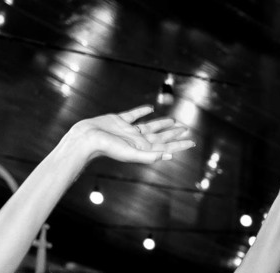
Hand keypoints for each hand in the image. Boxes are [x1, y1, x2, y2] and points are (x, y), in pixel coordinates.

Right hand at [67, 107, 193, 163]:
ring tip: (174, 121)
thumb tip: (170, 157)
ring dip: (163, 124)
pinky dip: (142, 111)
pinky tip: (150, 109)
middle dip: (174, 134)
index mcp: (142, 149)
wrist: (86, 138)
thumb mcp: (130, 154)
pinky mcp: (119, 120)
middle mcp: (138, 140)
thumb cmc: (107, 148)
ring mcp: (129, 130)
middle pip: (161, 136)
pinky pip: (134, 115)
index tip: (192, 142)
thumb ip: (150, 156)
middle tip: (187, 130)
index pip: (166, 146)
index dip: (180, 144)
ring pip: (151, 126)